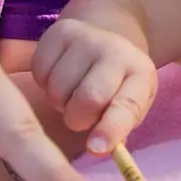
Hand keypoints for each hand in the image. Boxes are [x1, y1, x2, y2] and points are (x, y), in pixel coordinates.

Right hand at [32, 17, 158, 154]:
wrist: (106, 39)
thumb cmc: (118, 86)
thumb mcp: (129, 107)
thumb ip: (117, 130)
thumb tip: (96, 149)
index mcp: (140, 74)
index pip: (126, 106)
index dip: (110, 129)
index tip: (95, 148)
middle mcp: (116, 51)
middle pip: (88, 98)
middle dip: (78, 119)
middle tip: (81, 117)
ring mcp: (88, 38)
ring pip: (58, 89)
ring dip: (60, 102)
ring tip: (72, 94)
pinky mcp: (60, 31)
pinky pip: (40, 71)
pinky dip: (44, 83)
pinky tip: (59, 77)